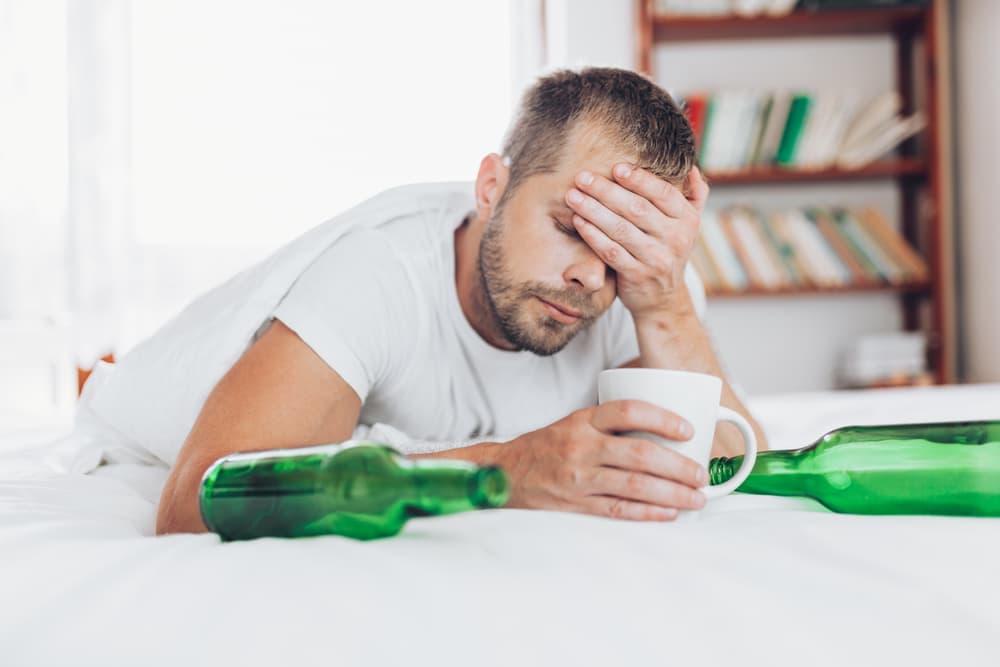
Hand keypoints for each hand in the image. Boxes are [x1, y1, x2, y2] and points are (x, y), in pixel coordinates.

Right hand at [495, 400, 709, 520]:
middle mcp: (581, 446)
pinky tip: (667, 513)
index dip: (662, 419)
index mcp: (584, 420)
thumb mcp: (576, 424)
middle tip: (700, 474)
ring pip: (633, 485)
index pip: (628, 411)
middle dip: (678, 466)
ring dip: (671, 494)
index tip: (687, 430)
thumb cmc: (548, 448)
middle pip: (639, 453)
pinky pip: (618, 510)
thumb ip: (611, 425)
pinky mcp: (575, 505)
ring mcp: (577, 478)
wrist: (505, 473)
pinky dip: (647, 512)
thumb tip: (664, 433)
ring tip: (695, 498)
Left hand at [565, 164, 708, 319]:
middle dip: (606, 191)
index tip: (616, 168)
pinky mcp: (636, 275)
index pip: (663, 194)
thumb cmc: (668, 250)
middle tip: (582, 177)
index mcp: (687, 220)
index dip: (640, 180)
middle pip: (637, 209)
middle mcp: (675, 239)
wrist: (663, 298)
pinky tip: (578, 221)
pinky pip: (610, 251)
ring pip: (620, 229)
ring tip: (573, 196)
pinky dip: (592, 235)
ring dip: (593, 210)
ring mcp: (656, 259)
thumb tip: (690, 168)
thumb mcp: (689, 225)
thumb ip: (693, 195)